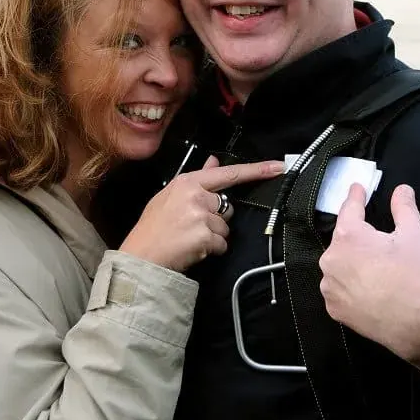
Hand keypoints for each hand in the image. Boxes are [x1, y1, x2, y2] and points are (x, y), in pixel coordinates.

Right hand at [120, 156, 284, 272]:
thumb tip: (214, 162)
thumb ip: (197, 178)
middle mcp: (196, 195)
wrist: (141, 257)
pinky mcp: (205, 236)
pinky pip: (222, 244)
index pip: (228, 173)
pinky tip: (193, 249)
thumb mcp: (170, 196)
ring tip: (189, 239)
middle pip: (227, 206)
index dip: (256, 170)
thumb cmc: (153, 228)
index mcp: (188, 182)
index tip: (278, 167)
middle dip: (216, 218)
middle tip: (192, 226)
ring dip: (213, 236)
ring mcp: (201, 216)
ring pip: (225, 227)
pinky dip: (211, 250)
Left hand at [319, 183, 419, 381]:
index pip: (349, 208)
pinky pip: (337, 288)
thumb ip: (404, 207)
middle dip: (358, 238)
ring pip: (338, 264)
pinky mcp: (332, 307)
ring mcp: (328, 285)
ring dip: (351, 262)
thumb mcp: (414, 235)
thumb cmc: (414, 276)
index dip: (355, 196)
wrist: (415, 324)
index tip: (357, 188)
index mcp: (349, 236)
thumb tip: (401, 189)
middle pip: (343, 239)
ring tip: (374, 270)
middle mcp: (331, 258)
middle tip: (379, 244)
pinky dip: (348, 285)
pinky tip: (366, 289)